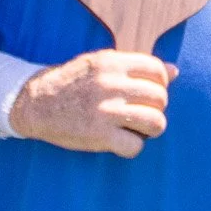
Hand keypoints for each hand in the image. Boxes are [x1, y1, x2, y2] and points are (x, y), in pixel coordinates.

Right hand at [10, 52, 174, 157]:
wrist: (34, 103)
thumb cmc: (73, 83)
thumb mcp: (101, 64)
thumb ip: (136, 67)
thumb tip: (175, 71)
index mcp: (112, 63)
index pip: (158, 71)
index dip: (160, 85)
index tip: (148, 93)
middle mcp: (111, 85)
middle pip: (160, 98)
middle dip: (155, 108)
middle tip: (139, 113)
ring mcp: (106, 111)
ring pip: (156, 123)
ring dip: (150, 129)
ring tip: (136, 128)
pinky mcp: (99, 136)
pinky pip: (135, 146)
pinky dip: (132, 147)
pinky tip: (120, 141)